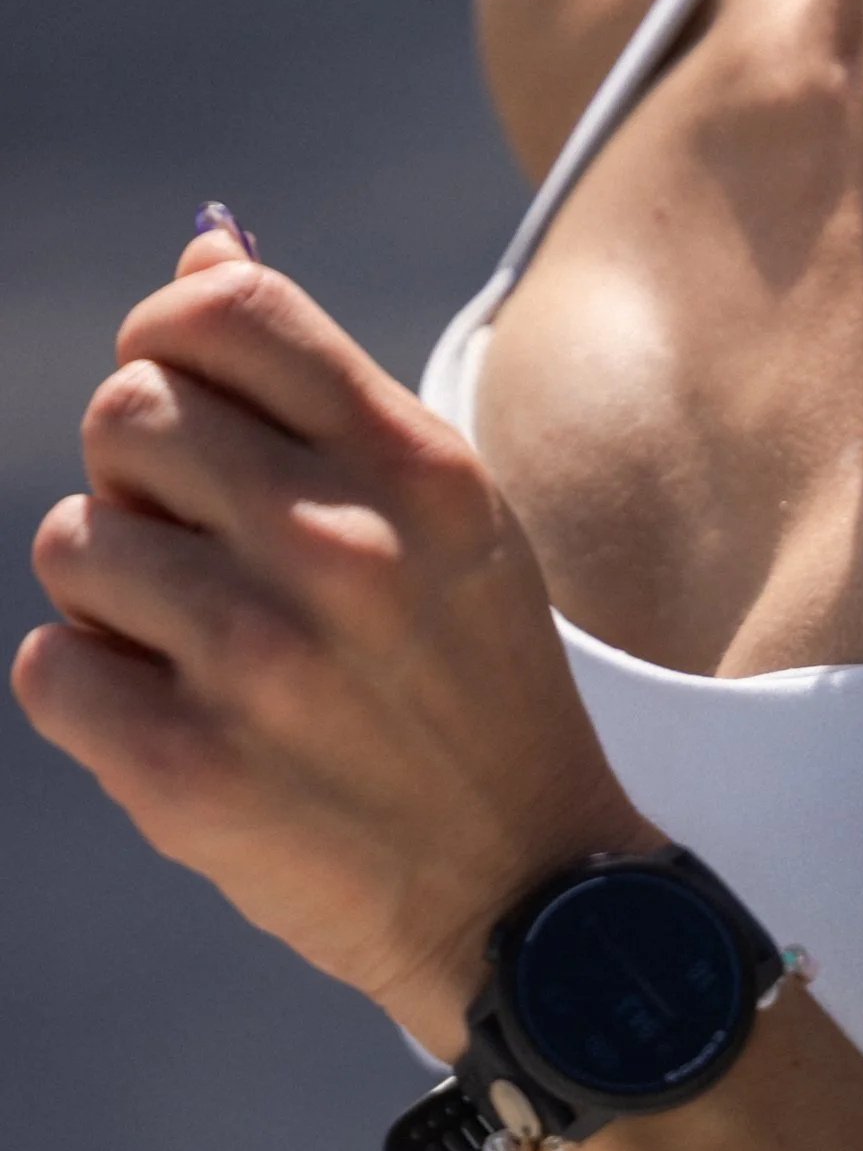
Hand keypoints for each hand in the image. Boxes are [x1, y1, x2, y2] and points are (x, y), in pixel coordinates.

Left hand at [12, 222, 655, 1048]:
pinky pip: (47, 667)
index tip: (181, 402)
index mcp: (415, 471)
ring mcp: (259, 663)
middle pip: (125, 413)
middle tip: (196, 548)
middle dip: (136, 474)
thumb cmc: (474, 693)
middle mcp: (339, 551)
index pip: (223, 312)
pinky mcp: (188, 773)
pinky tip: (168, 718)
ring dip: (110, 594)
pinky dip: (88, 692)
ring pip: (73, 541)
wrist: (525, 898)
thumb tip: (197, 252)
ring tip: (192, 647)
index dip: (166, 339)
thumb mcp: (447, 521)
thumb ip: (324, 391)